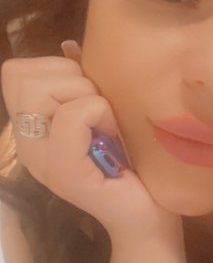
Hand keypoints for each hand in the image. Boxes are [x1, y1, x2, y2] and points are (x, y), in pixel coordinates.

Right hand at [0, 41, 183, 248]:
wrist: (148, 216)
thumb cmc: (131, 162)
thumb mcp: (103, 111)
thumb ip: (81, 82)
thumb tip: (69, 46)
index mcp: (31, 128)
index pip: (14, 71)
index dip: (53, 68)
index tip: (87, 96)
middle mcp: (27, 145)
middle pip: (22, 74)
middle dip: (72, 80)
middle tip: (100, 113)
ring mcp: (42, 161)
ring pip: (47, 89)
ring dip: (90, 98)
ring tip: (107, 129)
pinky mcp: (66, 173)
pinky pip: (73, 116)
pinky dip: (100, 115)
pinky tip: (112, 140)